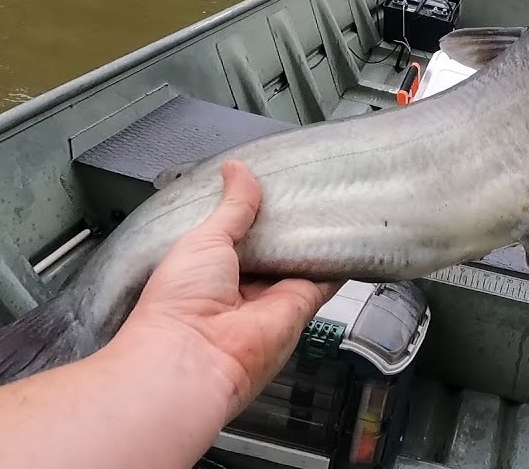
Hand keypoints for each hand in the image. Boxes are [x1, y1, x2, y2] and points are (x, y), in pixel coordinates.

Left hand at [111, 161, 341, 418]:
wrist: (196, 357)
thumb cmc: (179, 303)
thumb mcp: (203, 238)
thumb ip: (231, 207)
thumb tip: (237, 171)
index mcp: (210, 266)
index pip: (239, 231)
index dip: (254, 209)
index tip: (270, 184)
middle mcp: (243, 283)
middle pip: (275, 245)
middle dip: (287, 220)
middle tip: (305, 186)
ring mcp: (273, 295)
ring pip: (302, 258)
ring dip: (314, 235)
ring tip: (331, 198)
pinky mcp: (300, 305)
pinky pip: (325, 278)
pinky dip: (338, 258)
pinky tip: (348, 232)